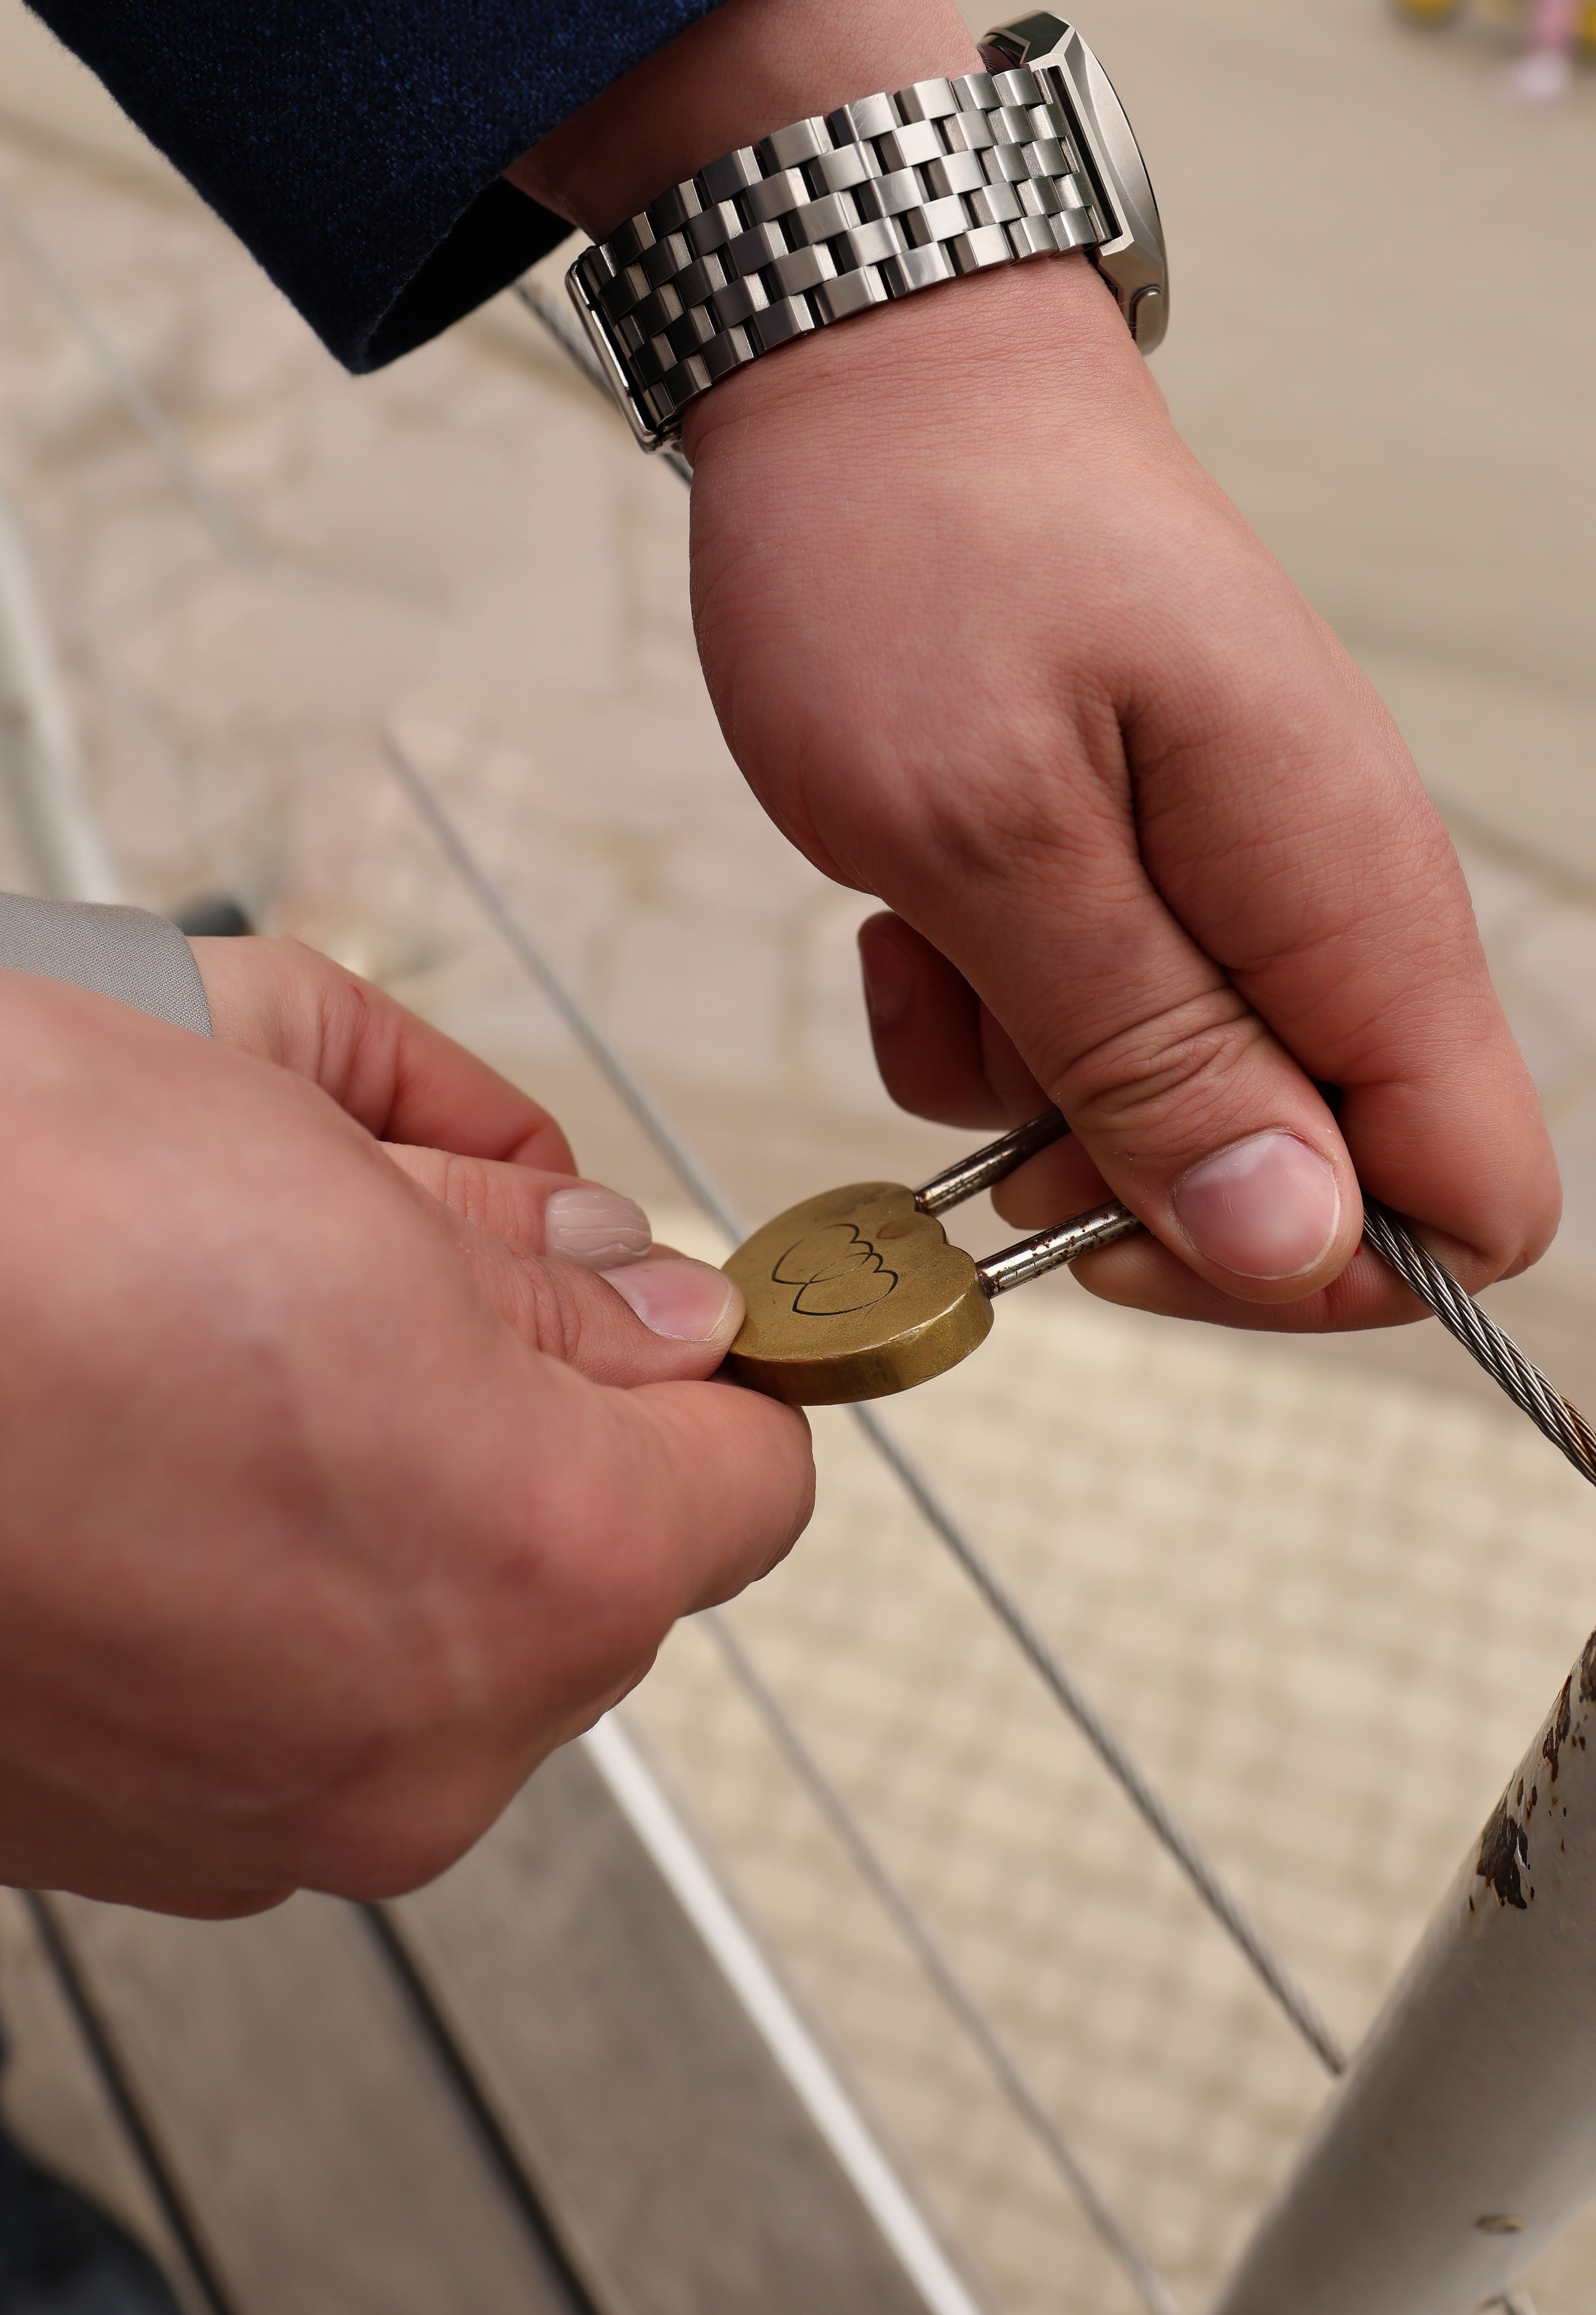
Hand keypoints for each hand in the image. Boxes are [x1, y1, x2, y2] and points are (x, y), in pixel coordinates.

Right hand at [0, 947, 810, 1915]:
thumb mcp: (312, 1134)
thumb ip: (529, 1244)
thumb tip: (640, 1291)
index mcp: (535, 1558)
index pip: (753, 1475)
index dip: (702, 1363)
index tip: (648, 1304)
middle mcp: (424, 1744)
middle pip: (595, 1572)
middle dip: (532, 1423)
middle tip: (386, 1284)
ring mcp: (270, 1822)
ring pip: (435, 1639)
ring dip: (383, 1502)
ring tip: (220, 1363)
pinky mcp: (141, 1844)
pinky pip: (292, 1700)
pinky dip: (263, 1591)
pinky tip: (143, 1472)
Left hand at [514, 0, 1558, 1333]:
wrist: (869, 378)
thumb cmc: (918, 559)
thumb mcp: (996, 837)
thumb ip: (1149, 1052)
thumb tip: (1299, 1241)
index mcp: (1349, 905)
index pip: (1467, 1196)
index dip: (1303, 1269)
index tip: (1118, 1228)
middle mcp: (1327, 912)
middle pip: (1313, 1180)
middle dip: (1128, 1187)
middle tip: (992, 1078)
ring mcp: (1237, 894)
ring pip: (1168, 1117)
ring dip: (1023, 1091)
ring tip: (935, 939)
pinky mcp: (1146, 877)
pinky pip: (1083, 1036)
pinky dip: (980, 1015)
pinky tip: (915, 911)